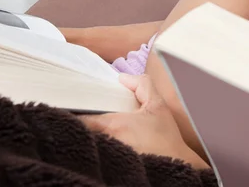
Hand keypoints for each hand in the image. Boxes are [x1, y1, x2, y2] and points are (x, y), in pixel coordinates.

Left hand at [80, 74, 207, 168]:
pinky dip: (95, 150)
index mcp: (112, 125)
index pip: (79, 118)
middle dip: (80, 125)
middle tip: (83, 119)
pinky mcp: (107, 169)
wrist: (175, 165)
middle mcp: (104, 142)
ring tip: (93, 134)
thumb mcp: (158, 106)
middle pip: (81, 131)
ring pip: (88, 144)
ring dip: (88, 137)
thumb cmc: (166, 138)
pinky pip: (95, 156)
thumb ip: (142, 86)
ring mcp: (105, 157)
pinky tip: (103, 147)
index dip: (73, 112)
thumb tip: (123, 78)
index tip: (73, 107)